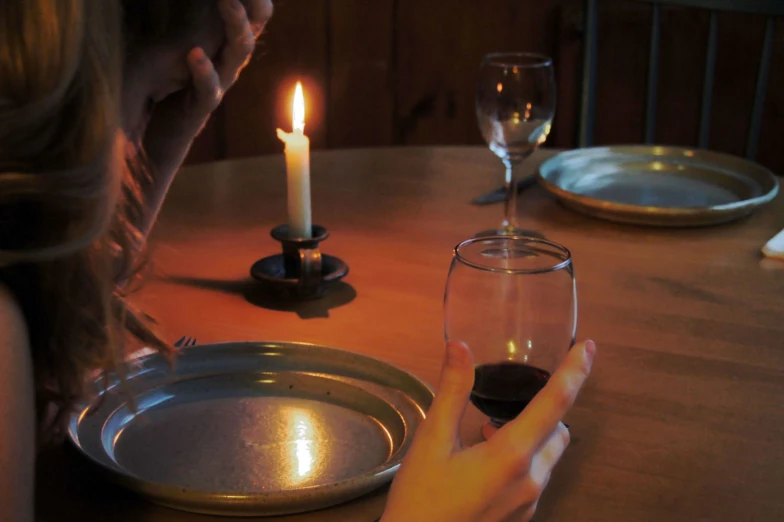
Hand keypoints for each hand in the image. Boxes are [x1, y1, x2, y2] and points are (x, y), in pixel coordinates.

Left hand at [137, 0, 271, 233]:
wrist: (136, 153)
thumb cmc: (138, 96)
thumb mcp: (149, 53)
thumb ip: (164, 31)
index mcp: (211, 46)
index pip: (238, 15)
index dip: (246, 1)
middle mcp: (219, 64)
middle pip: (250, 28)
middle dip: (255, 6)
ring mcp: (212, 88)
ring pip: (237, 53)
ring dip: (235, 26)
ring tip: (227, 0)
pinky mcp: (198, 113)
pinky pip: (210, 91)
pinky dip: (204, 72)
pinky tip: (195, 55)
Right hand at [381, 340, 595, 521]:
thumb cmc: (421, 499)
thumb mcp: (432, 442)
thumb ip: (452, 392)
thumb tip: (459, 346)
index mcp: (513, 455)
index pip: (556, 403)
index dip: (575, 371)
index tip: (587, 346)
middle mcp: (532, 480)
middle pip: (558, 431)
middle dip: (546, 408)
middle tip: (514, 395)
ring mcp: (529, 503)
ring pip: (548, 456)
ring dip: (532, 434)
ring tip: (486, 430)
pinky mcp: (522, 517)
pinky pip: (535, 477)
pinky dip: (522, 458)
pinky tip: (483, 459)